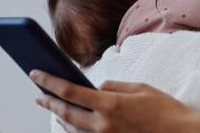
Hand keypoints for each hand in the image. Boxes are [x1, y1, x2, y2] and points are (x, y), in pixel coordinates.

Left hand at [31, 70, 199, 132]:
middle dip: (48, 101)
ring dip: (60, 116)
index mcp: (110, 105)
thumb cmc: (164, 110)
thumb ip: (113, 87)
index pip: (70, 91)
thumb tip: (94, 89)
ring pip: (73, 129)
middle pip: (66, 113)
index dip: (49, 81)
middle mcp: (104, 126)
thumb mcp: (139, 88)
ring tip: (52, 105)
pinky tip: (70, 122)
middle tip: (37, 92)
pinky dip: (74, 129)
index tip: (35, 73)